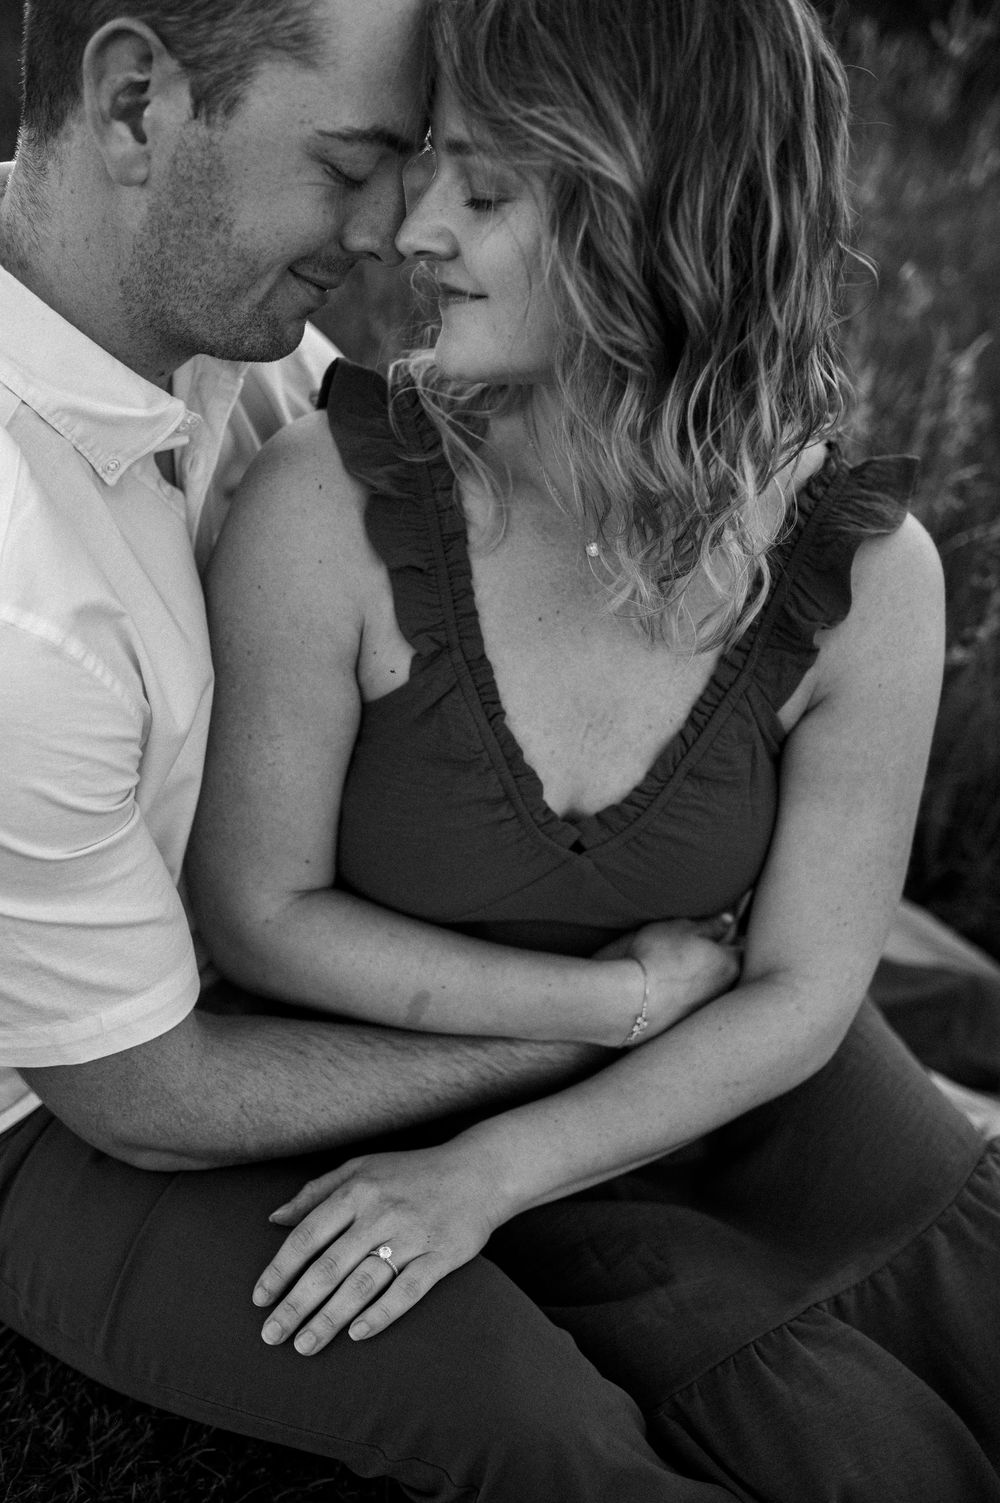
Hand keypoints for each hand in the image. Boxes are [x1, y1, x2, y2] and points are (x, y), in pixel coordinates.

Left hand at [252, 1139, 503, 1350]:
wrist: (480, 1170)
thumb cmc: (411, 1171)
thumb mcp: (361, 1167)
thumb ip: (316, 1191)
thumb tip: (274, 1218)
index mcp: (357, 1190)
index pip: (307, 1235)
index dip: (280, 1269)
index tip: (259, 1300)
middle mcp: (381, 1212)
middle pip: (329, 1267)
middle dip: (295, 1305)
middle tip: (271, 1336)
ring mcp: (413, 1235)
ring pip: (363, 1284)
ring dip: (330, 1319)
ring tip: (304, 1345)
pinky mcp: (441, 1255)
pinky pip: (407, 1290)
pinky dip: (382, 1313)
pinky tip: (357, 1334)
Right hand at [596, 915, 741, 1045]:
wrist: (633, 1000)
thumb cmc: (659, 956)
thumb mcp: (682, 928)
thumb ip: (710, 924)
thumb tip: (728, 919)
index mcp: (729, 962)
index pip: (743, 949)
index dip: (734, 939)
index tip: (725, 933)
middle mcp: (725, 989)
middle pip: (729, 971)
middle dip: (720, 961)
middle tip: (700, 950)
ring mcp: (707, 1008)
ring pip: (711, 989)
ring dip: (702, 981)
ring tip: (680, 970)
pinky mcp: (688, 1023)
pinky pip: (693, 1004)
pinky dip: (686, 996)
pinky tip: (669, 990)